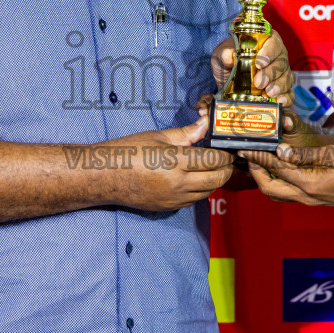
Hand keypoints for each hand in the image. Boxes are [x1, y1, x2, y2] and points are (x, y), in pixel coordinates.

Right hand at [110, 118, 234, 211]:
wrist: (105, 176)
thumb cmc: (128, 151)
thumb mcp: (158, 137)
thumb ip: (187, 133)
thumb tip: (206, 125)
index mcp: (176, 162)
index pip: (214, 160)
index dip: (225, 154)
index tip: (228, 147)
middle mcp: (178, 184)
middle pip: (217, 179)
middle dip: (226, 168)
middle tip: (226, 157)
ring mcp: (174, 198)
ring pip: (208, 192)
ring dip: (215, 180)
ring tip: (210, 166)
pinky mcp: (169, 207)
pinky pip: (194, 200)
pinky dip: (200, 190)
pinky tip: (195, 179)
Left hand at [210, 32, 299, 131]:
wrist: (227, 80)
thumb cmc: (228, 62)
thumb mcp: (222, 56)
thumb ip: (224, 54)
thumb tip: (228, 55)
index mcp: (266, 42)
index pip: (273, 42)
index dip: (269, 52)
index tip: (259, 62)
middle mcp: (278, 56)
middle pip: (281, 62)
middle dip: (271, 73)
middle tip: (259, 82)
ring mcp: (282, 73)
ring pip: (287, 77)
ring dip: (279, 86)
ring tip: (269, 93)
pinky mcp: (283, 90)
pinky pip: (290, 93)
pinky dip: (286, 98)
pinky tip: (280, 101)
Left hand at [241, 143, 333, 207]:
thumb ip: (306, 155)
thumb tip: (281, 151)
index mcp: (309, 185)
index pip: (276, 169)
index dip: (259, 158)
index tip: (246, 147)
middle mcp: (306, 197)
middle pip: (269, 188)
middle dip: (256, 171)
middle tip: (250, 153)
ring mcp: (311, 200)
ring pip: (278, 193)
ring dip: (265, 178)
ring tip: (261, 159)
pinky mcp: (316, 199)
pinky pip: (289, 193)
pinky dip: (279, 181)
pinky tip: (282, 167)